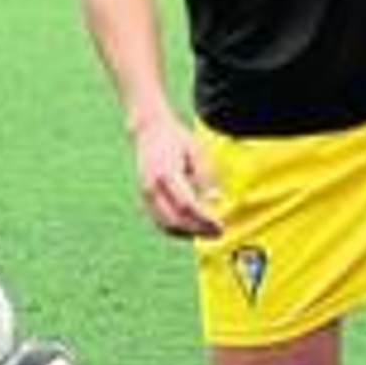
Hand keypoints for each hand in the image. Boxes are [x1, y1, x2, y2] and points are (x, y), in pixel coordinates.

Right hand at [132, 115, 223, 238]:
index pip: (186, 205)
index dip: (204, 219)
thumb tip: (215, 199)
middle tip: (219, 232)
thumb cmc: (177, 139)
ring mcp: (145, 194)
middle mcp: (152, 187)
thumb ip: (205, 175)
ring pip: (165, 225)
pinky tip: (193, 229)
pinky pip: (160, 221)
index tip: (220, 225)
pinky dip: (176, 230)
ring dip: (188, 233)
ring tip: (208, 232)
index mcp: (166, 173)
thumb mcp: (196, 151)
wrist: (150, 131)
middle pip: (175, 219)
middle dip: (198, 230)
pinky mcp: (145, 199)